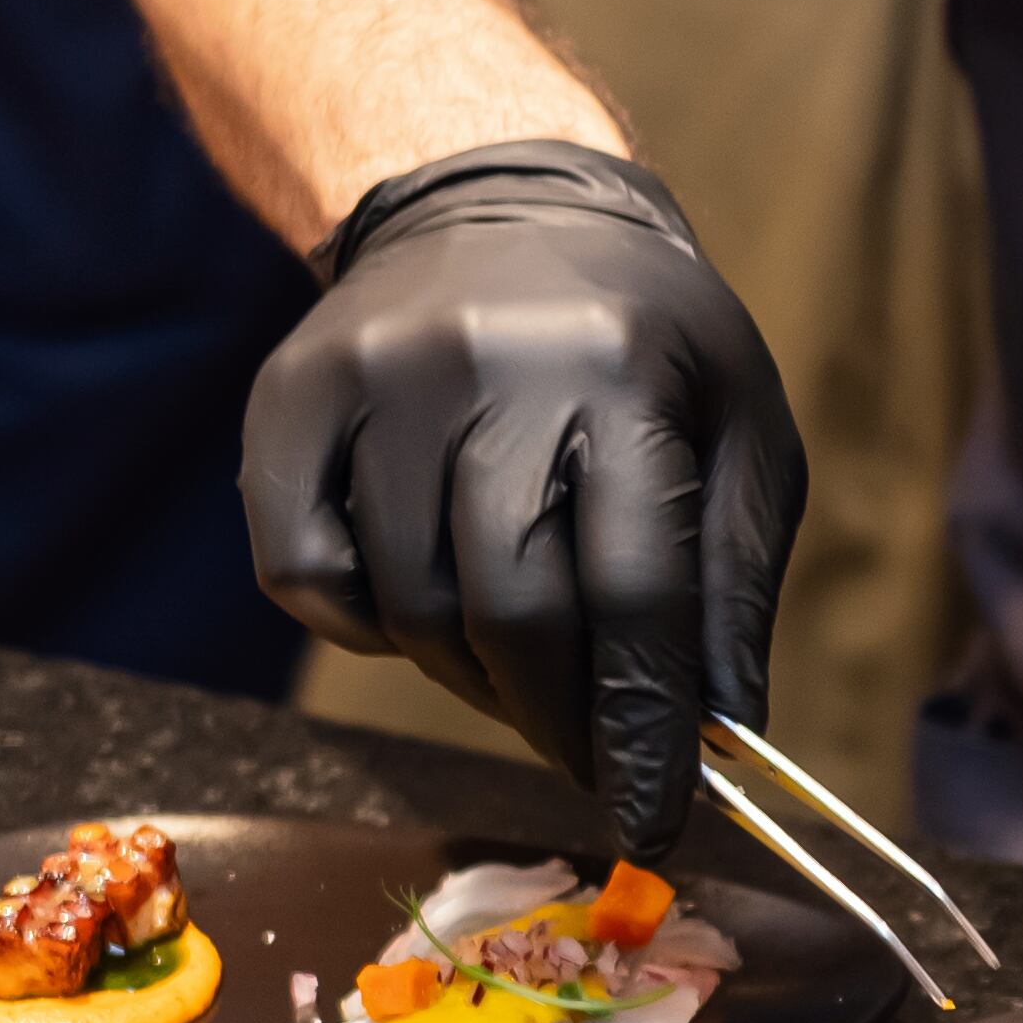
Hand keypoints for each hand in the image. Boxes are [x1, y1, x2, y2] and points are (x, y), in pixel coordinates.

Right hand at [244, 142, 805, 857]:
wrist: (493, 202)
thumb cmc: (643, 345)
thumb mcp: (738, 433)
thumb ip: (731, 586)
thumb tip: (722, 744)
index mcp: (622, 371)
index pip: (635, 592)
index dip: (646, 730)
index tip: (655, 821)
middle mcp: (486, 363)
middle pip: (512, 614)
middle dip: (560, 720)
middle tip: (591, 755)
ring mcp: (371, 376)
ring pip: (410, 609)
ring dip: (472, 673)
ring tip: (523, 647)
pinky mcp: (285, 398)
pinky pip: (307, 577)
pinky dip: (367, 625)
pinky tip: (425, 589)